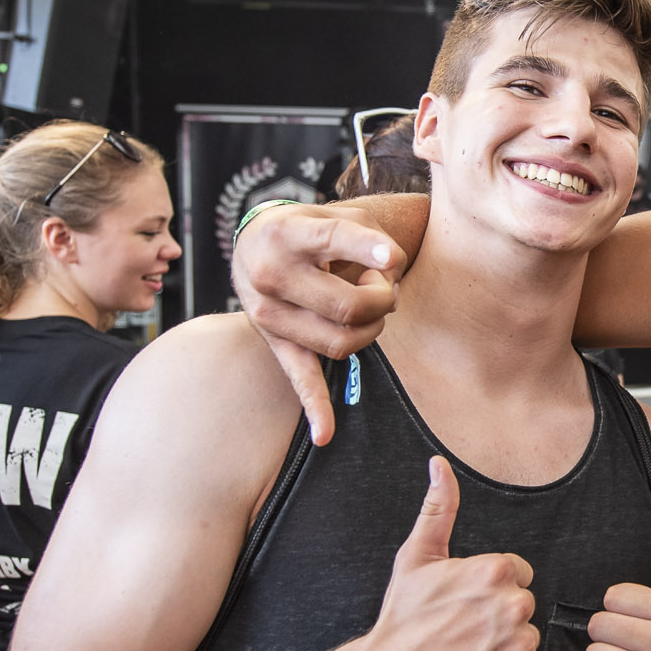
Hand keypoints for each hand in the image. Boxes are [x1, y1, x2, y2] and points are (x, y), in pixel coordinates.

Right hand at [232, 204, 404, 444]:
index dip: (367, 250)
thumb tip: (391, 272)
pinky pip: (298, 378)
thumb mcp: (335, 216)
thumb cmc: (310, 229)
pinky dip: (314, 407)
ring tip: (368, 306)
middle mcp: (270, 275)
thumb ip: (369, 240)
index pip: (332, 241)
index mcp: (286, 234)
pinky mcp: (276, 343)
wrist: (257, 243)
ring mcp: (269, 314)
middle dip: (382, 298)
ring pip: (339, 341)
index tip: (393, 259)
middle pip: (346, 305)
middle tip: (382, 283)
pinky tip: (325, 433)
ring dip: (371, 329)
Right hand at [356, 458, 539, 650]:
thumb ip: (438, 509)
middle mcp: (514, 605)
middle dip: (497, 616)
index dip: (488, 589)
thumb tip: (440, 466)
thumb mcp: (415, 558)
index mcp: (495, 570)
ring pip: (524, 638)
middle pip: (521, 605)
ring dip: (503, 647)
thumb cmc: (401, 622)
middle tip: (461, 632)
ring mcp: (521, 645)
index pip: (516, 573)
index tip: (463, 606)